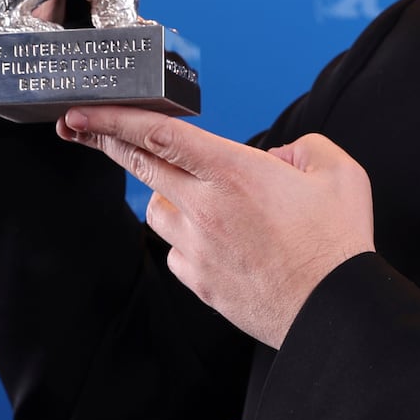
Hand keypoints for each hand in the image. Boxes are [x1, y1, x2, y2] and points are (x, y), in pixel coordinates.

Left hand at [56, 108, 375, 347]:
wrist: (332, 310)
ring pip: (156, 209)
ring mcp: (197, 248)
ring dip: (164, 193)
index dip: (116, 117)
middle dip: (104, 140)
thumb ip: (302, 148)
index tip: (85, 109)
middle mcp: (206, 208)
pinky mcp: (198, 281)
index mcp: (235, 172)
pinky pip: (176, 250)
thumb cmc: (337, 241)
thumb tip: (275, 158)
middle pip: (140, 166)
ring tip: (199, 195)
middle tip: (79, 125)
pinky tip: (220, 239)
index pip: (161, 134)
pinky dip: (188, 238)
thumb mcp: (339, 173)